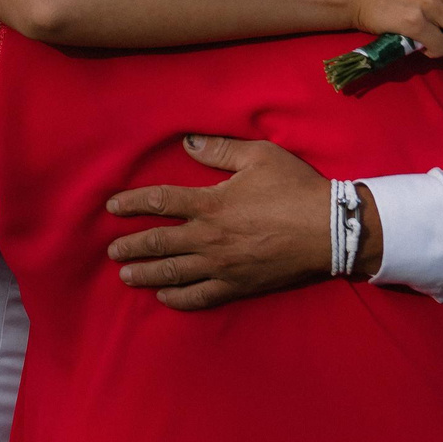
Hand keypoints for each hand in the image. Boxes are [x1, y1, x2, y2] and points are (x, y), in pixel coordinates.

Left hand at [103, 136, 379, 310]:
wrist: (330, 230)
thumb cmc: (295, 188)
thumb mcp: (259, 156)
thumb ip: (219, 150)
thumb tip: (187, 143)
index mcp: (211, 203)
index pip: (160, 202)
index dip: (132, 204)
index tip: (112, 207)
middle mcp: (209, 237)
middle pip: (158, 243)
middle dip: (131, 246)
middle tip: (112, 251)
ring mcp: (222, 265)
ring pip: (173, 273)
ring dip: (146, 274)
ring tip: (126, 276)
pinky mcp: (238, 285)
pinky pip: (200, 296)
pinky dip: (178, 298)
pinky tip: (164, 297)